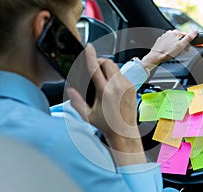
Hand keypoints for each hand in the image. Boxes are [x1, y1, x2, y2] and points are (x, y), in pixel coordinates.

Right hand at [67, 43, 145, 165]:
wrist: (124, 132)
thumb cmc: (107, 125)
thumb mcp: (87, 115)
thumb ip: (76, 101)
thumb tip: (70, 89)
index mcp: (105, 92)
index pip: (96, 68)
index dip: (90, 55)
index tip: (88, 47)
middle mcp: (117, 87)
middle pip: (107, 62)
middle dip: (98, 61)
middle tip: (93, 67)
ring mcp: (126, 86)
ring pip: (115, 66)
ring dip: (106, 67)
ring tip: (101, 76)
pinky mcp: (132, 87)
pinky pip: (121, 74)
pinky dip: (114, 74)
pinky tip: (110, 84)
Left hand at [141, 29, 198, 69]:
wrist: (156, 57)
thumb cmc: (168, 52)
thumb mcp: (181, 45)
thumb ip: (189, 38)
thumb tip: (195, 31)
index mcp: (175, 32)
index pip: (186, 36)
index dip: (187, 43)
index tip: (186, 48)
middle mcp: (169, 32)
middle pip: (179, 38)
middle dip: (181, 45)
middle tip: (179, 52)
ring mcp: (164, 36)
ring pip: (173, 41)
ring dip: (175, 46)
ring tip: (173, 52)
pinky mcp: (160, 41)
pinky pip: (167, 44)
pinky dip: (169, 47)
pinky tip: (168, 52)